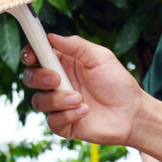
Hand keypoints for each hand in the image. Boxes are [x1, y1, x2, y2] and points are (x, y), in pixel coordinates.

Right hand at [21, 35, 143, 144]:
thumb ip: (76, 46)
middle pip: (30, 78)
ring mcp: (59, 105)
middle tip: (57, 79)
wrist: (132, 113)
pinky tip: (85, 111)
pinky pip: (53, 121)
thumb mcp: (101, 58)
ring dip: (57, 100)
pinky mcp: (64, 124)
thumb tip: (51, 37)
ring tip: (80, 98)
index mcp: (63, 63)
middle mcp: (57, 83)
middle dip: (39, 78)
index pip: (36, 56)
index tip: (32, 56)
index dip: (29, 54)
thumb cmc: (118, 83)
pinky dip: (68, 115)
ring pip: (38, 101)